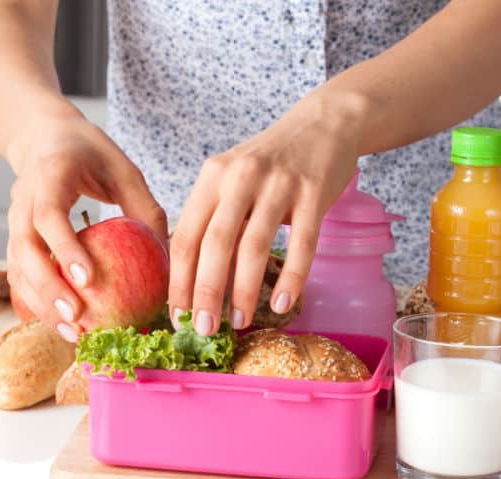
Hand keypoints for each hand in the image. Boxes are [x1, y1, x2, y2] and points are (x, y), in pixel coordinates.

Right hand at [6, 111, 167, 340]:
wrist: (43, 138)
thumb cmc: (90, 152)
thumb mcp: (124, 169)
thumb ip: (145, 208)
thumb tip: (168, 257)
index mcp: (50, 175)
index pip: (49, 215)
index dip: (65, 248)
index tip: (87, 280)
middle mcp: (23, 199)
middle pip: (25, 250)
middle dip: (48, 289)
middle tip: (77, 318)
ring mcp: (13, 221)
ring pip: (17, 268)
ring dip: (41, 304)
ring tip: (72, 333)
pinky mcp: (16, 239)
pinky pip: (19, 275)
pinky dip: (36, 302)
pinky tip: (62, 325)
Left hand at [169, 92, 365, 334]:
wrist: (322, 125)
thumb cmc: (270, 163)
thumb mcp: (232, 180)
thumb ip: (214, 220)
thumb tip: (193, 282)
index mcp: (212, 177)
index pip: (185, 236)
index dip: (179, 280)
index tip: (177, 315)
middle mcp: (240, 178)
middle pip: (215, 244)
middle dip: (206, 293)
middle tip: (203, 330)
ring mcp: (278, 184)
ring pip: (254, 246)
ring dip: (243, 290)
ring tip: (239, 322)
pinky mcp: (313, 193)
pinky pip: (302, 243)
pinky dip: (291, 278)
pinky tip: (281, 304)